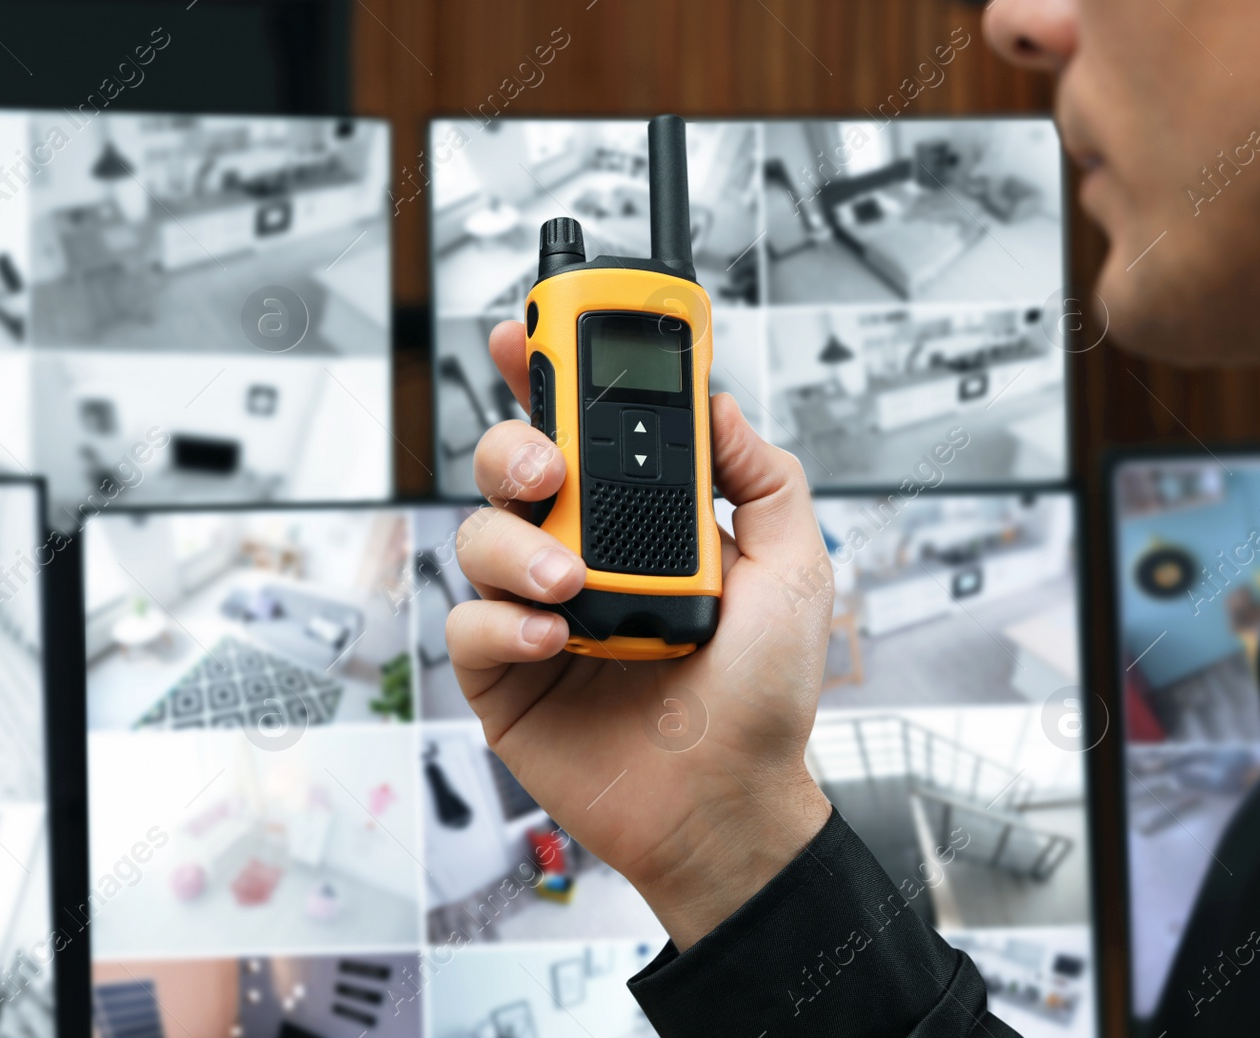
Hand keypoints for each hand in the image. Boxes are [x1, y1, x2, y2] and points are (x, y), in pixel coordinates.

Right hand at [446, 320, 833, 950]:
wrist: (730, 805)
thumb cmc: (760, 699)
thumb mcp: (793, 570)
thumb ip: (762, 478)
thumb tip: (719, 403)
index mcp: (637, 525)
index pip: (582, 432)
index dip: (547, 377)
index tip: (531, 334)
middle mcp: (577, 556)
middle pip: (509, 469)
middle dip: (512, 447)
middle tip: (546, 467)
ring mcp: (534, 612)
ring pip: (478, 537)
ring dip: (516, 546)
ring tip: (572, 584)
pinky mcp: (501, 675)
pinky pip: (466, 625)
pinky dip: (500, 622)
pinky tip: (552, 639)